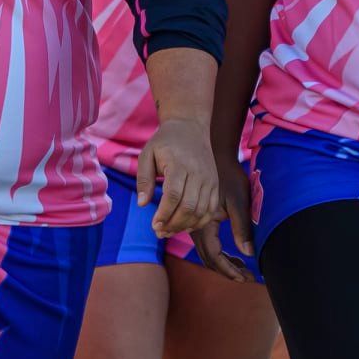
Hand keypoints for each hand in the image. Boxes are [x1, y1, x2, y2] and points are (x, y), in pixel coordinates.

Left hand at [137, 117, 220, 240]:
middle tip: (160, 231)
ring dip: (185, 226)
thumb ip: (143, 179)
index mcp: (179, 164)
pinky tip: (185, 225)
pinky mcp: (216, 184)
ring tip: (169, 231)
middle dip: (174, 224)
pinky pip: (211, 209)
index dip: (164, 214)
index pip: (173, 195)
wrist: (190, 127)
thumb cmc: (164, 142)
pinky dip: (200, 222)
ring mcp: (210, 179)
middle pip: (189, 207)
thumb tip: (142, 204)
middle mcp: (198, 173)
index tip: (154, 225)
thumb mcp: (147, 154)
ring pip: (202, 211)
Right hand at [191, 153, 251, 281]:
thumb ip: (243, 228)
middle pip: (209, 258)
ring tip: (244, 269)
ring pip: (208, 252)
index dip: (229, 270)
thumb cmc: (228, 174)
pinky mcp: (200, 219)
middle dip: (228, 271)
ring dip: (224, 263)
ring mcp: (196, 223)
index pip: (214, 257)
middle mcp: (195, 226)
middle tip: (248, 278)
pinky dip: (220, 253)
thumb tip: (251, 253)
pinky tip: (235, 253)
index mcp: (203, 223)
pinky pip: (207, 243)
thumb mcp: (239, 201)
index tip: (246, 278)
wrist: (214, 153)